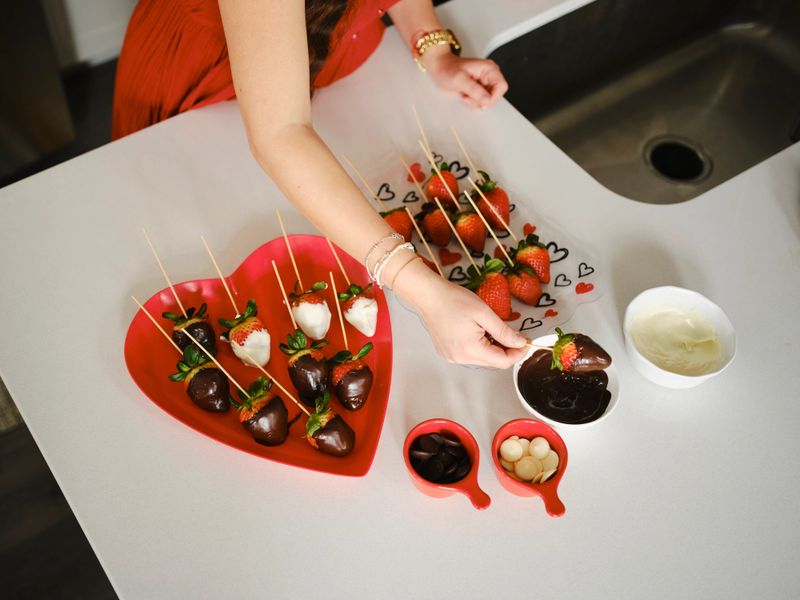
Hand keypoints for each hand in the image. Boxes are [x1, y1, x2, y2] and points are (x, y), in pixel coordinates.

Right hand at [394, 260, 527, 367]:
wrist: (428, 295)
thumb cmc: (453, 300)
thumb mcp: (484, 313)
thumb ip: (504, 331)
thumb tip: (520, 342)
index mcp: (470, 350)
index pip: (502, 362)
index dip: (518, 353)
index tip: (525, 341)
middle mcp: (460, 358)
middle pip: (492, 362)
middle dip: (506, 349)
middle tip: (511, 332)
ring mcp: (451, 357)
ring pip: (481, 359)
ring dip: (492, 347)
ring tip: (489, 328)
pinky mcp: (447, 352)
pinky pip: (470, 354)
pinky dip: (479, 346)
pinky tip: (476, 331)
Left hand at [423, 46, 508, 109]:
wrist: (439, 68)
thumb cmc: (447, 69)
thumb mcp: (459, 79)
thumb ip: (474, 90)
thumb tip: (487, 100)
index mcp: (489, 69)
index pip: (502, 87)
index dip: (493, 97)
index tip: (480, 101)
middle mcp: (489, 75)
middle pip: (495, 96)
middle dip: (482, 100)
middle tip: (468, 96)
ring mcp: (484, 83)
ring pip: (488, 101)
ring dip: (476, 102)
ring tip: (465, 95)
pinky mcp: (479, 89)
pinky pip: (481, 101)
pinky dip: (472, 102)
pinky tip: (464, 95)